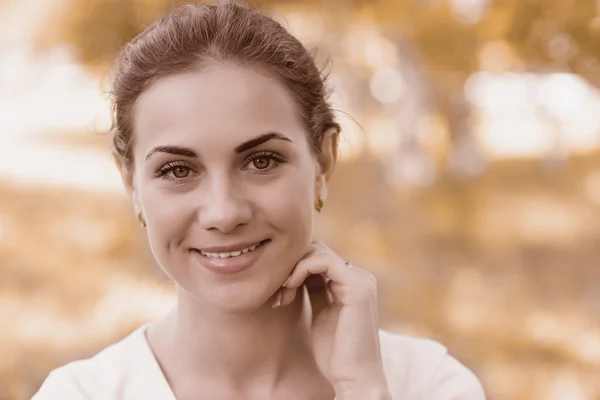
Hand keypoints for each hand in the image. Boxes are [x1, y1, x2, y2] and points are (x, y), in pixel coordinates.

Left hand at [273, 241, 391, 399]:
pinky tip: (290, 287)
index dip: (293, 268)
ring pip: (318, 251)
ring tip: (283, 294)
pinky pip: (323, 261)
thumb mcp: (320, 312)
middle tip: (278, 293)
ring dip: (293, 268)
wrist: (353, 378)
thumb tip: (294, 271)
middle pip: (317, 250)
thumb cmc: (335, 353)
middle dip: (291, 267)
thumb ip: (314, 289)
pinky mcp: (357, 287)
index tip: (278, 292)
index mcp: (352, 282)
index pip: (318, 257)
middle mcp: (359, 276)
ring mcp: (361, 280)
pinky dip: (301, 269)